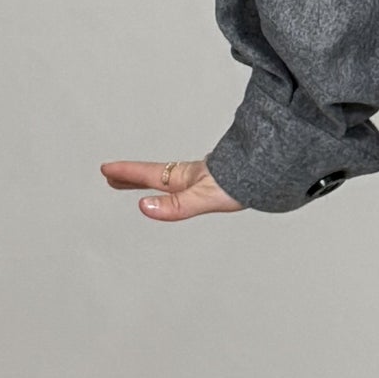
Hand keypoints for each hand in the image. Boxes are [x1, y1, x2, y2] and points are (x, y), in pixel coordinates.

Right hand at [99, 157, 242, 221]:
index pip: (148, 175)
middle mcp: (191, 176)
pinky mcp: (218, 181)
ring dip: (152, 179)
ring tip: (140, 182)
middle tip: (112, 177)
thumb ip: (175, 205)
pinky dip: (176, 183)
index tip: (105, 170)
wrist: (272, 172)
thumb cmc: (241, 183)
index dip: (126, 173)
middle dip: (133, 176)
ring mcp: (204, 178)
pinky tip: (183, 187)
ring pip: (171, 177)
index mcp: (184, 178)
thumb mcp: (203, 198)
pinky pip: (187, 182)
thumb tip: (144, 207)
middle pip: (155, 175)